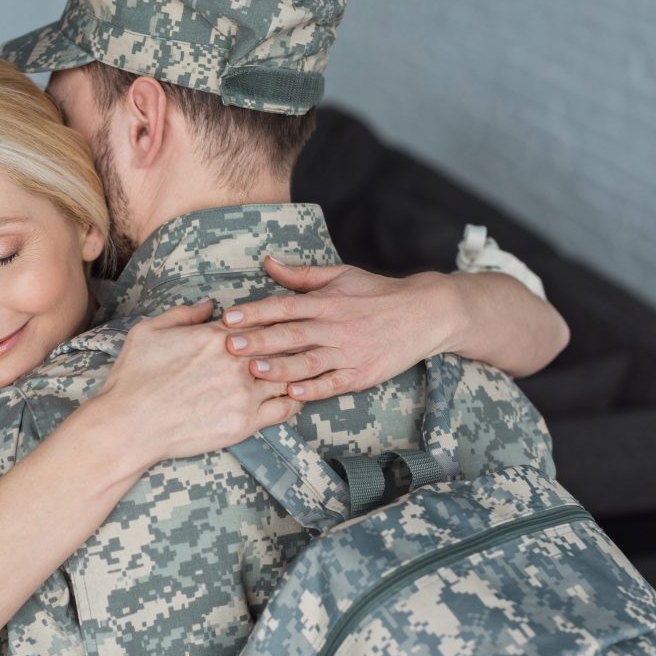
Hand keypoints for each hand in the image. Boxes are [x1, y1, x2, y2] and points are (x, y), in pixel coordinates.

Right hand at [97, 299, 301, 464]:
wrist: (129, 424)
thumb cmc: (134, 377)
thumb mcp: (149, 331)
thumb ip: (184, 314)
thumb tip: (209, 304)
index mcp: (216, 336)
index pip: (260, 320)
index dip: (273, 321)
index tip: (279, 324)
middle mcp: (236, 362)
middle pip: (281, 345)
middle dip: (292, 343)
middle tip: (304, 342)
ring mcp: (244, 393)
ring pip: (288, 376)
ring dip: (297, 371)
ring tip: (306, 369)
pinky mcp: (246, 423)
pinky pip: (286, 409)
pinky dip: (296, 400)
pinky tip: (296, 396)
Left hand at [221, 258, 458, 400]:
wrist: (426, 313)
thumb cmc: (378, 293)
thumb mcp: (341, 276)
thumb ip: (302, 274)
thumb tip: (267, 262)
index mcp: (327, 302)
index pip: (285, 306)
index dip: (257, 312)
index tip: (230, 317)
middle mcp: (335, 327)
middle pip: (292, 335)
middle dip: (259, 341)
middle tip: (229, 345)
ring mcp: (348, 353)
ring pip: (309, 362)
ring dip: (280, 367)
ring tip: (254, 370)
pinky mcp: (361, 375)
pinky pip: (334, 384)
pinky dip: (314, 389)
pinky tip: (293, 393)